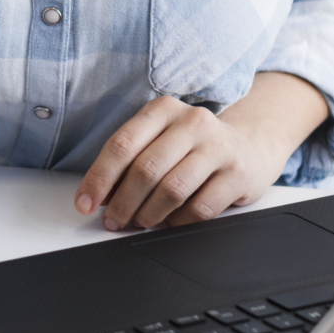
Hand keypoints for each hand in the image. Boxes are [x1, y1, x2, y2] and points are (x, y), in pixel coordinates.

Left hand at [74, 74, 327, 230]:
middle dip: (123, 202)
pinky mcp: (238, 173)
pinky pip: (200, 208)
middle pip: (146, 169)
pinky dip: (179, 221)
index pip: (122, 145)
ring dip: (149, 214)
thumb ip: (130, 162)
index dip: (99, 178)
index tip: (84, 204)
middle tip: (113, 221)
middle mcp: (191, 122)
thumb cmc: (192, 147)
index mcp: (163, 109)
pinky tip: (171, 222)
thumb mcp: (159, 141)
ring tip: (140, 223)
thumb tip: (99, 196)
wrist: (249, 148)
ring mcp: (218, 146)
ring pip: (172, 190)